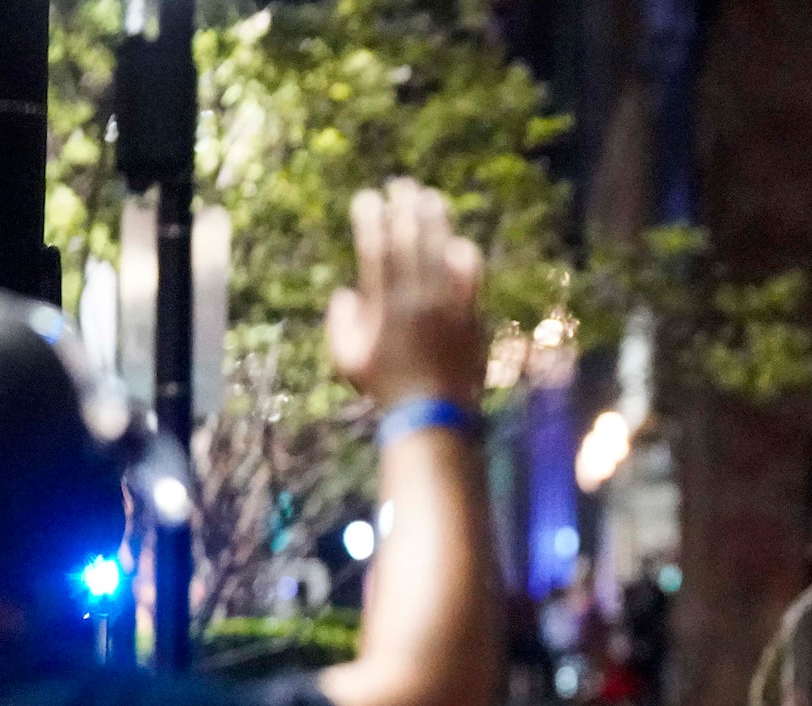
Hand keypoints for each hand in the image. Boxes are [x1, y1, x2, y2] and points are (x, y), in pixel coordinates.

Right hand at [328, 178, 487, 408]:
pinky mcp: (470, 316)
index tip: (366, 197)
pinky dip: (464, 255)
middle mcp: (416, 299)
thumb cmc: (385, 389)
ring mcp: (447, 306)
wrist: (434, 414)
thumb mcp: (346, 359)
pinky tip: (459, 241)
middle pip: (410, 239)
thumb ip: (339, 322)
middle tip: (400, 185)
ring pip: (442, 250)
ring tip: (431, 198)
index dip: (370, 217)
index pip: (375, 247)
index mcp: (383, 305)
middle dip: (403, 206)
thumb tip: (346, 292)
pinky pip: (471, 276)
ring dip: (436, 220)